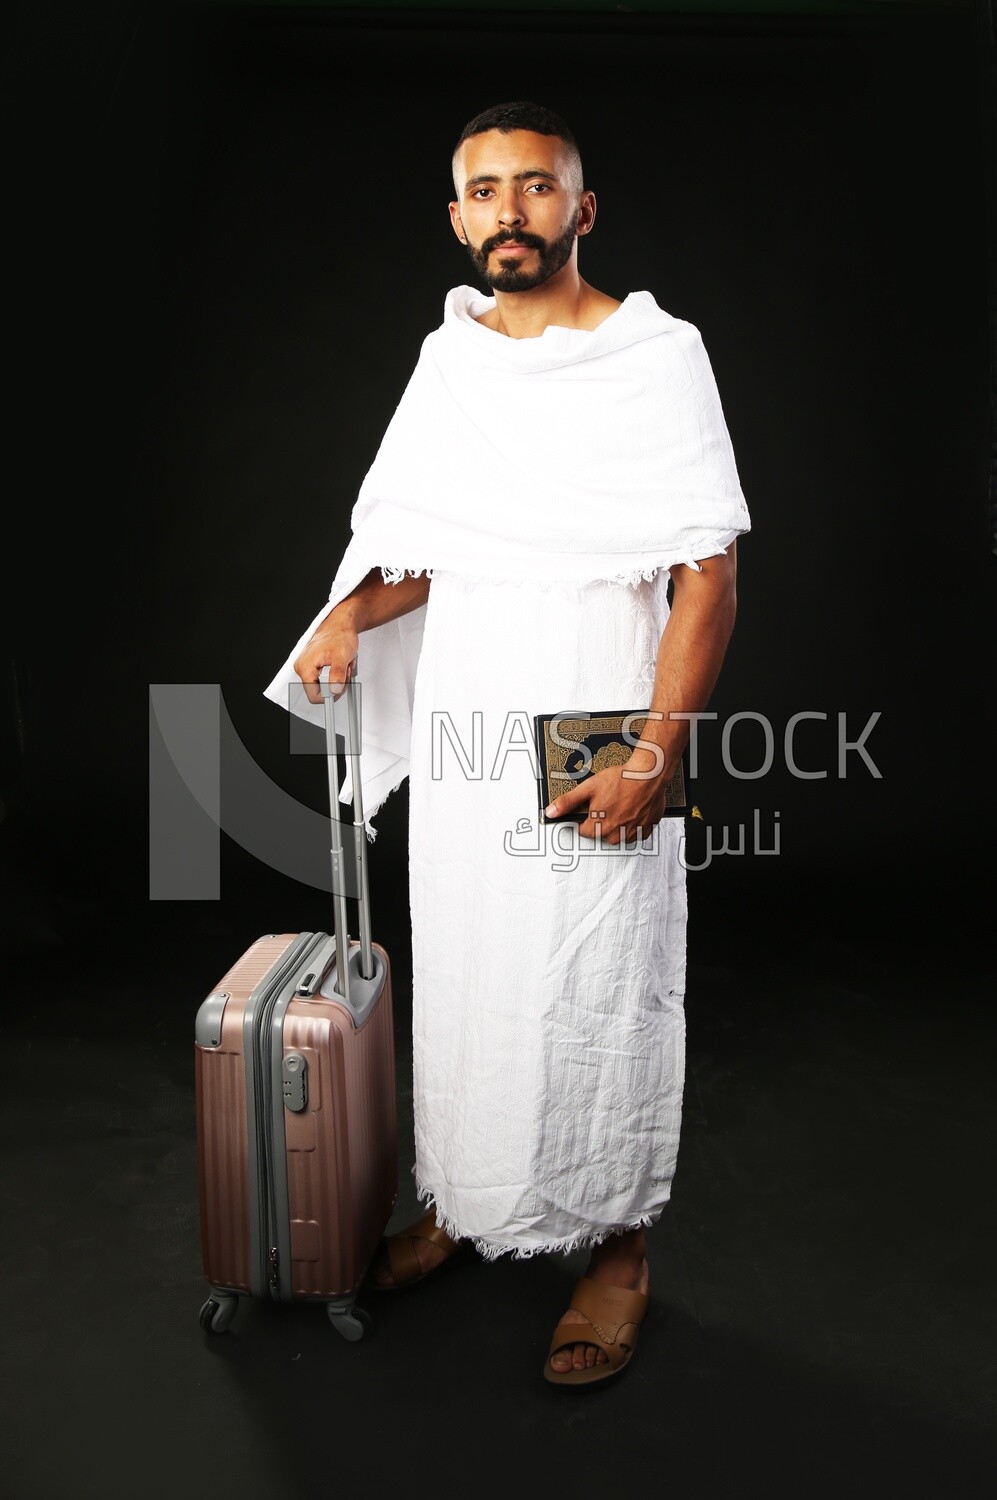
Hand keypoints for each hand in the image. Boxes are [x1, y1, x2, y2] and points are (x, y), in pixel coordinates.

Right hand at [293, 612, 358, 705]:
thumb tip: (334, 690)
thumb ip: (337, 675)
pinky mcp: (312, 666)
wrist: (340, 624)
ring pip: (324, 685)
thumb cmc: (339, 635)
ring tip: (342, 664)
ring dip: (337, 678)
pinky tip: (339, 664)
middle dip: (336, 683)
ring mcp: (306, 667)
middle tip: (344, 670)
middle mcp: (302, 668)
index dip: (330, 695)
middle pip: (320, 691)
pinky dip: (335, 674)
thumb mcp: (342, 656)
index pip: (314, 696)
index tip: (340, 685)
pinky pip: (324, 678)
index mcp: (305, 667)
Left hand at [544, 746, 669, 843]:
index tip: (590, 809)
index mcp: (599, 827)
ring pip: (619, 834)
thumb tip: (551, 812)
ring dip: (618, 823)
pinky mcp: (646, 829)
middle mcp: (616, 834)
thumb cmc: (622, 780)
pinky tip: (632, 808)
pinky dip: (633, 823)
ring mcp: (632, 833)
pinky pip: (636, 832)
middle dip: (602, 821)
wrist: (649, 775)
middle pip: (601, 833)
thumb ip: (567, 802)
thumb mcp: (588, 787)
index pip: (583, 831)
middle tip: (607, 802)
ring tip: (620, 804)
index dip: (585, 818)